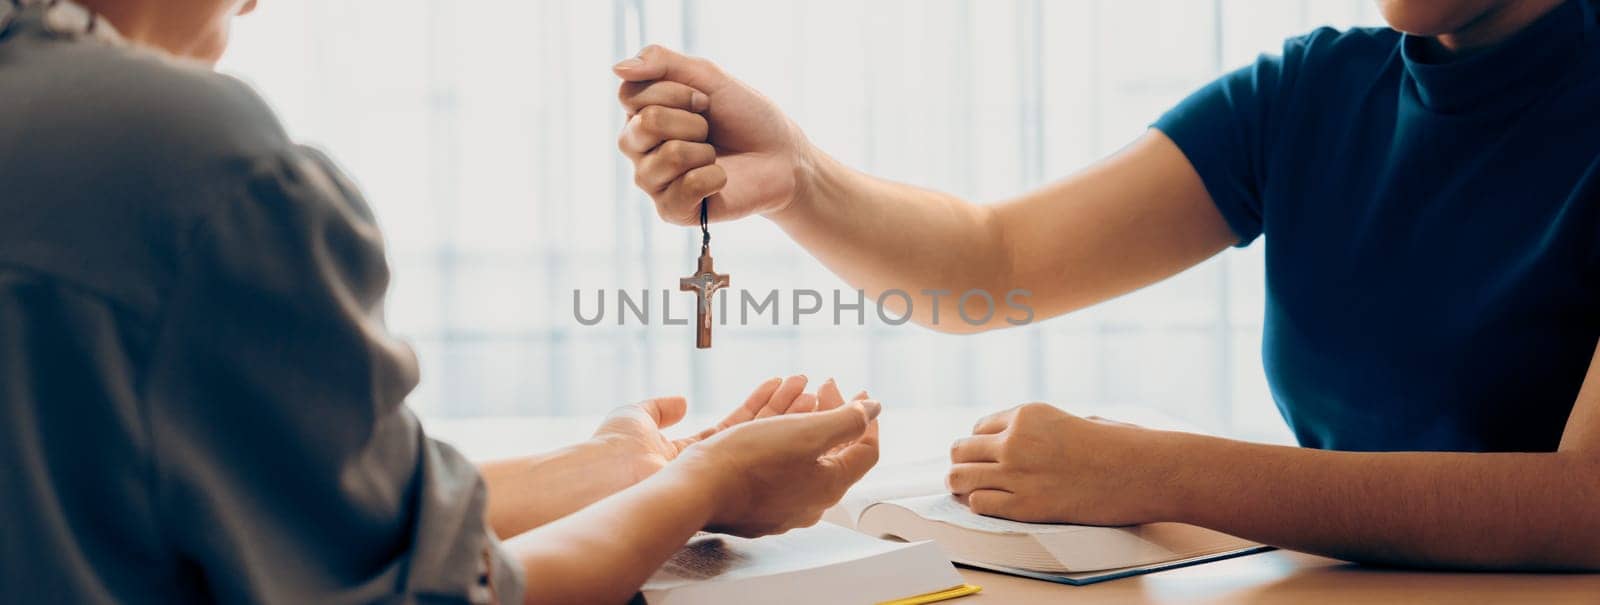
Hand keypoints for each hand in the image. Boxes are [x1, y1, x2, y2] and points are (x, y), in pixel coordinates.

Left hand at [593, 375, 817, 483]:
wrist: (607, 476)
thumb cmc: (614, 449)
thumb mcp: (637, 415)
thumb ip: (659, 407)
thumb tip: (678, 400)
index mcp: (689, 454)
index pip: (735, 426)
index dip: (760, 405)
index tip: (782, 386)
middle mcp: (713, 467)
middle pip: (759, 435)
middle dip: (786, 411)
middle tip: (814, 392)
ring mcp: (726, 476)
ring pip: (770, 443)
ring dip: (795, 417)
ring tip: (818, 394)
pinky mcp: (732, 479)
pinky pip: (767, 450)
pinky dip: (789, 429)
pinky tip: (807, 409)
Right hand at [613, 44, 811, 224]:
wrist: (782, 156)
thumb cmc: (744, 116)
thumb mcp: (706, 76)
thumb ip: (661, 62)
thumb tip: (616, 68)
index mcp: (639, 114)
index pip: (631, 94)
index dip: (677, 92)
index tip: (704, 100)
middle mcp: (638, 148)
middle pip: (647, 124)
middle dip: (693, 120)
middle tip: (710, 128)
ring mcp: (652, 181)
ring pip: (670, 155)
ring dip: (705, 149)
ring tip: (714, 155)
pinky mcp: (671, 210)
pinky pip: (686, 187)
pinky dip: (714, 177)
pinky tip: (720, 178)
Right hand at [671, 381, 880, 537]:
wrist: (695, 490)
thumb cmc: (750, 461)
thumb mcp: (807, 432)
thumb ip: (846, 419)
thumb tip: (873, 408)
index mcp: (830, 487)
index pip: (865, 451)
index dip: (866, 417)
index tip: (856, 390)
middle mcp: (809, 503)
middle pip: (834, 455)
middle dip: (833, 416)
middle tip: (825, 388)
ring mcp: (780, 506)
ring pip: (803, 459)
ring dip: (804, 424)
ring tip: (796, 396)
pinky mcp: (753, 504)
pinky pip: (776, 467)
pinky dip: (779, 440)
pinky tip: (765, 422)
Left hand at [946, 403, 1180, 525]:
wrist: (1143, 471)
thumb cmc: (1119, 445)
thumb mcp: (1074, 420)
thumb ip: (1043, 428)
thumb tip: (1026, 438)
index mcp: (1027, 413)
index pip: (979, 428)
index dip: (981, 444)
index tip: (986, 455)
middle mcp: (1014, 440)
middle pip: (960, 450)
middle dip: (963, 462)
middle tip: (969, 473)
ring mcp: (1016, 473)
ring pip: (959, 478)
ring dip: (961, 484)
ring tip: (966, 490)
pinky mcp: (1025, 506)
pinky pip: (979, 504)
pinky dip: (980, 505)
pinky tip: (993, 504)